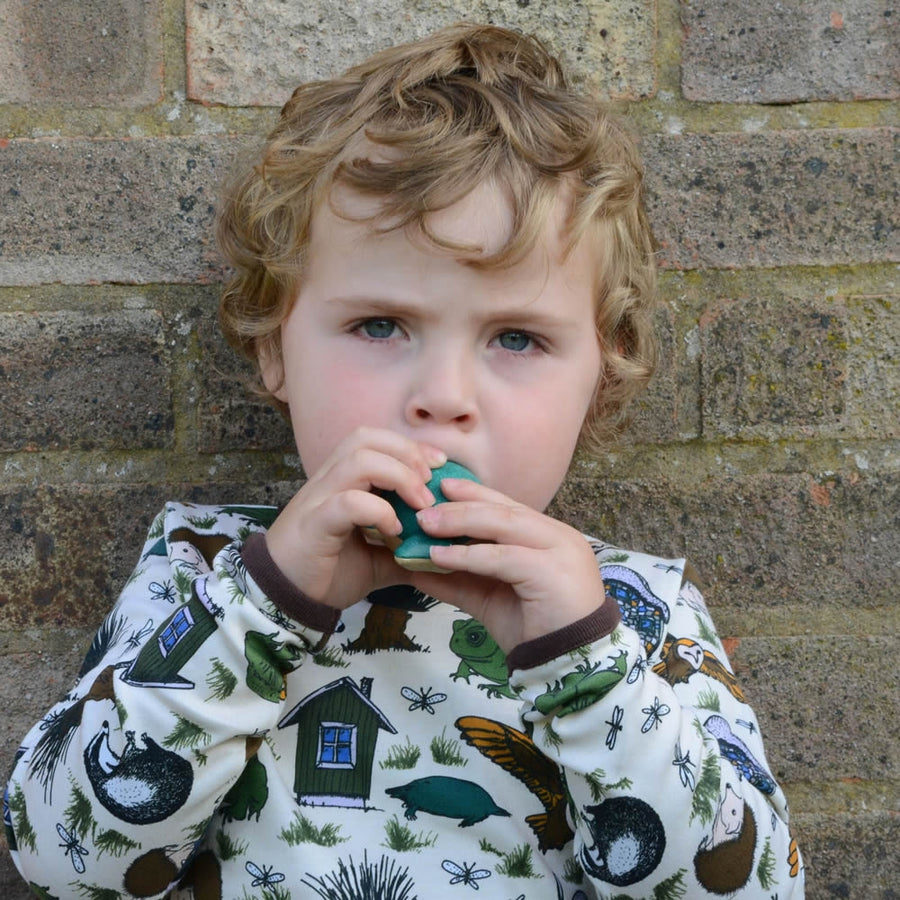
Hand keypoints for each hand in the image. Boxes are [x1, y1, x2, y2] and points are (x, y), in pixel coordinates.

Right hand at [263, 428, 445, 607]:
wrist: (284, 600)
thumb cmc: (327, 573)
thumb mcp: (377, 559)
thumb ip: (405, 549)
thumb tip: (442, 552)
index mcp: (341, 481)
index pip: (374, 439)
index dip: (409, 446)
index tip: (439, 466)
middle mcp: (327, 481)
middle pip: (366, 438)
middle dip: (407, 453)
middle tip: (431, 483)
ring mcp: (318, 500)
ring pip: (358, 461)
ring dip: (398, 476)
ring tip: (420, 504)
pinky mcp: (314, 525)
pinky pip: (348, 502)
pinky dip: (378, 510)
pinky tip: (394, 530)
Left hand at [405, 478, 605, 653]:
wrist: (569, 667)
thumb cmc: (533, 631)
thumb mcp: (489, 597)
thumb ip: (459, 579)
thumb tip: (416, 567)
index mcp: (550, 537)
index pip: (508, 507)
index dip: (474, 494)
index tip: (441, 486)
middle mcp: (560, 537)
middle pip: (504, 510)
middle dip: (461, 505)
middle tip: (423, 508)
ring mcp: (561, 551)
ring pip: (503, 525)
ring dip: (459, 523)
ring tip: (425, 526)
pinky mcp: (552, 572)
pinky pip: (502, 557)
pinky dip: (467, 555)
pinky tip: (439, 556)